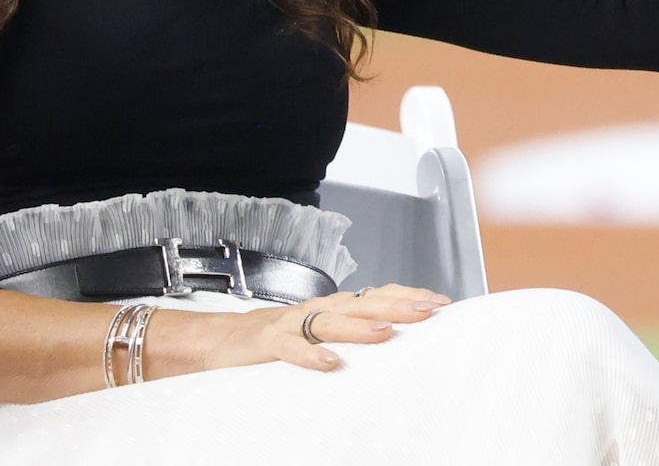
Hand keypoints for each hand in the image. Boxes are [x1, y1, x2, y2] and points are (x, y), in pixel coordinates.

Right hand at [177, 284, 448, 376]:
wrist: (217, 341)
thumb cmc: (274, 340)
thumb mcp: (316, 334)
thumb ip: (348, 334)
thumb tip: (393, 340)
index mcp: (331, 307)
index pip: (376, 295)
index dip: (408, 297)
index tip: (441, 303)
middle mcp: (316, 310)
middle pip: (362, 303)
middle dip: (398, 306)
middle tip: (429, 312)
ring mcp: (291, 324)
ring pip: (331, 322)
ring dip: (361, 327)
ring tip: (387, 332)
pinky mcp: (266, 344)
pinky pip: (290, 348)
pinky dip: (310, 355)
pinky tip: (331, 363)